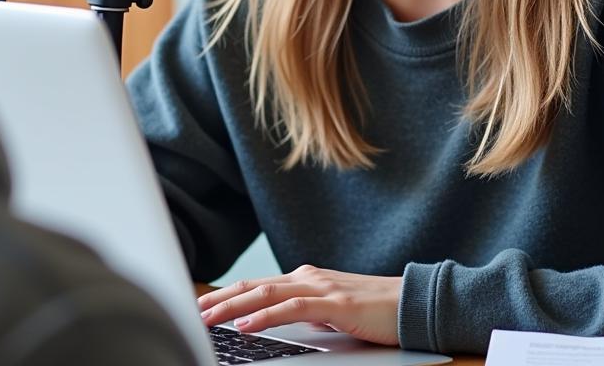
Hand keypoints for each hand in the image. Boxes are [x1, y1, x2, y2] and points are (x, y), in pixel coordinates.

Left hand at [198, 265, 402, 346]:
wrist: (411, 303)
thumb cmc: (372, 310)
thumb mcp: (330, 313)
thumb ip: (304, 314)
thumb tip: (274, 324)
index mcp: (305, 279)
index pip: (256, 286)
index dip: (227, 295)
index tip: (201, 307)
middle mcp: (308, 277)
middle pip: (254, 287)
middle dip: (221, 299)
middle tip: (193, 312)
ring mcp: (321, 287)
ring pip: (267, 294)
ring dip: (233, 306)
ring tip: (208, 319)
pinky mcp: (335, 303)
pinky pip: (294, 309)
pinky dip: (266, 316)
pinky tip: (247, 326)